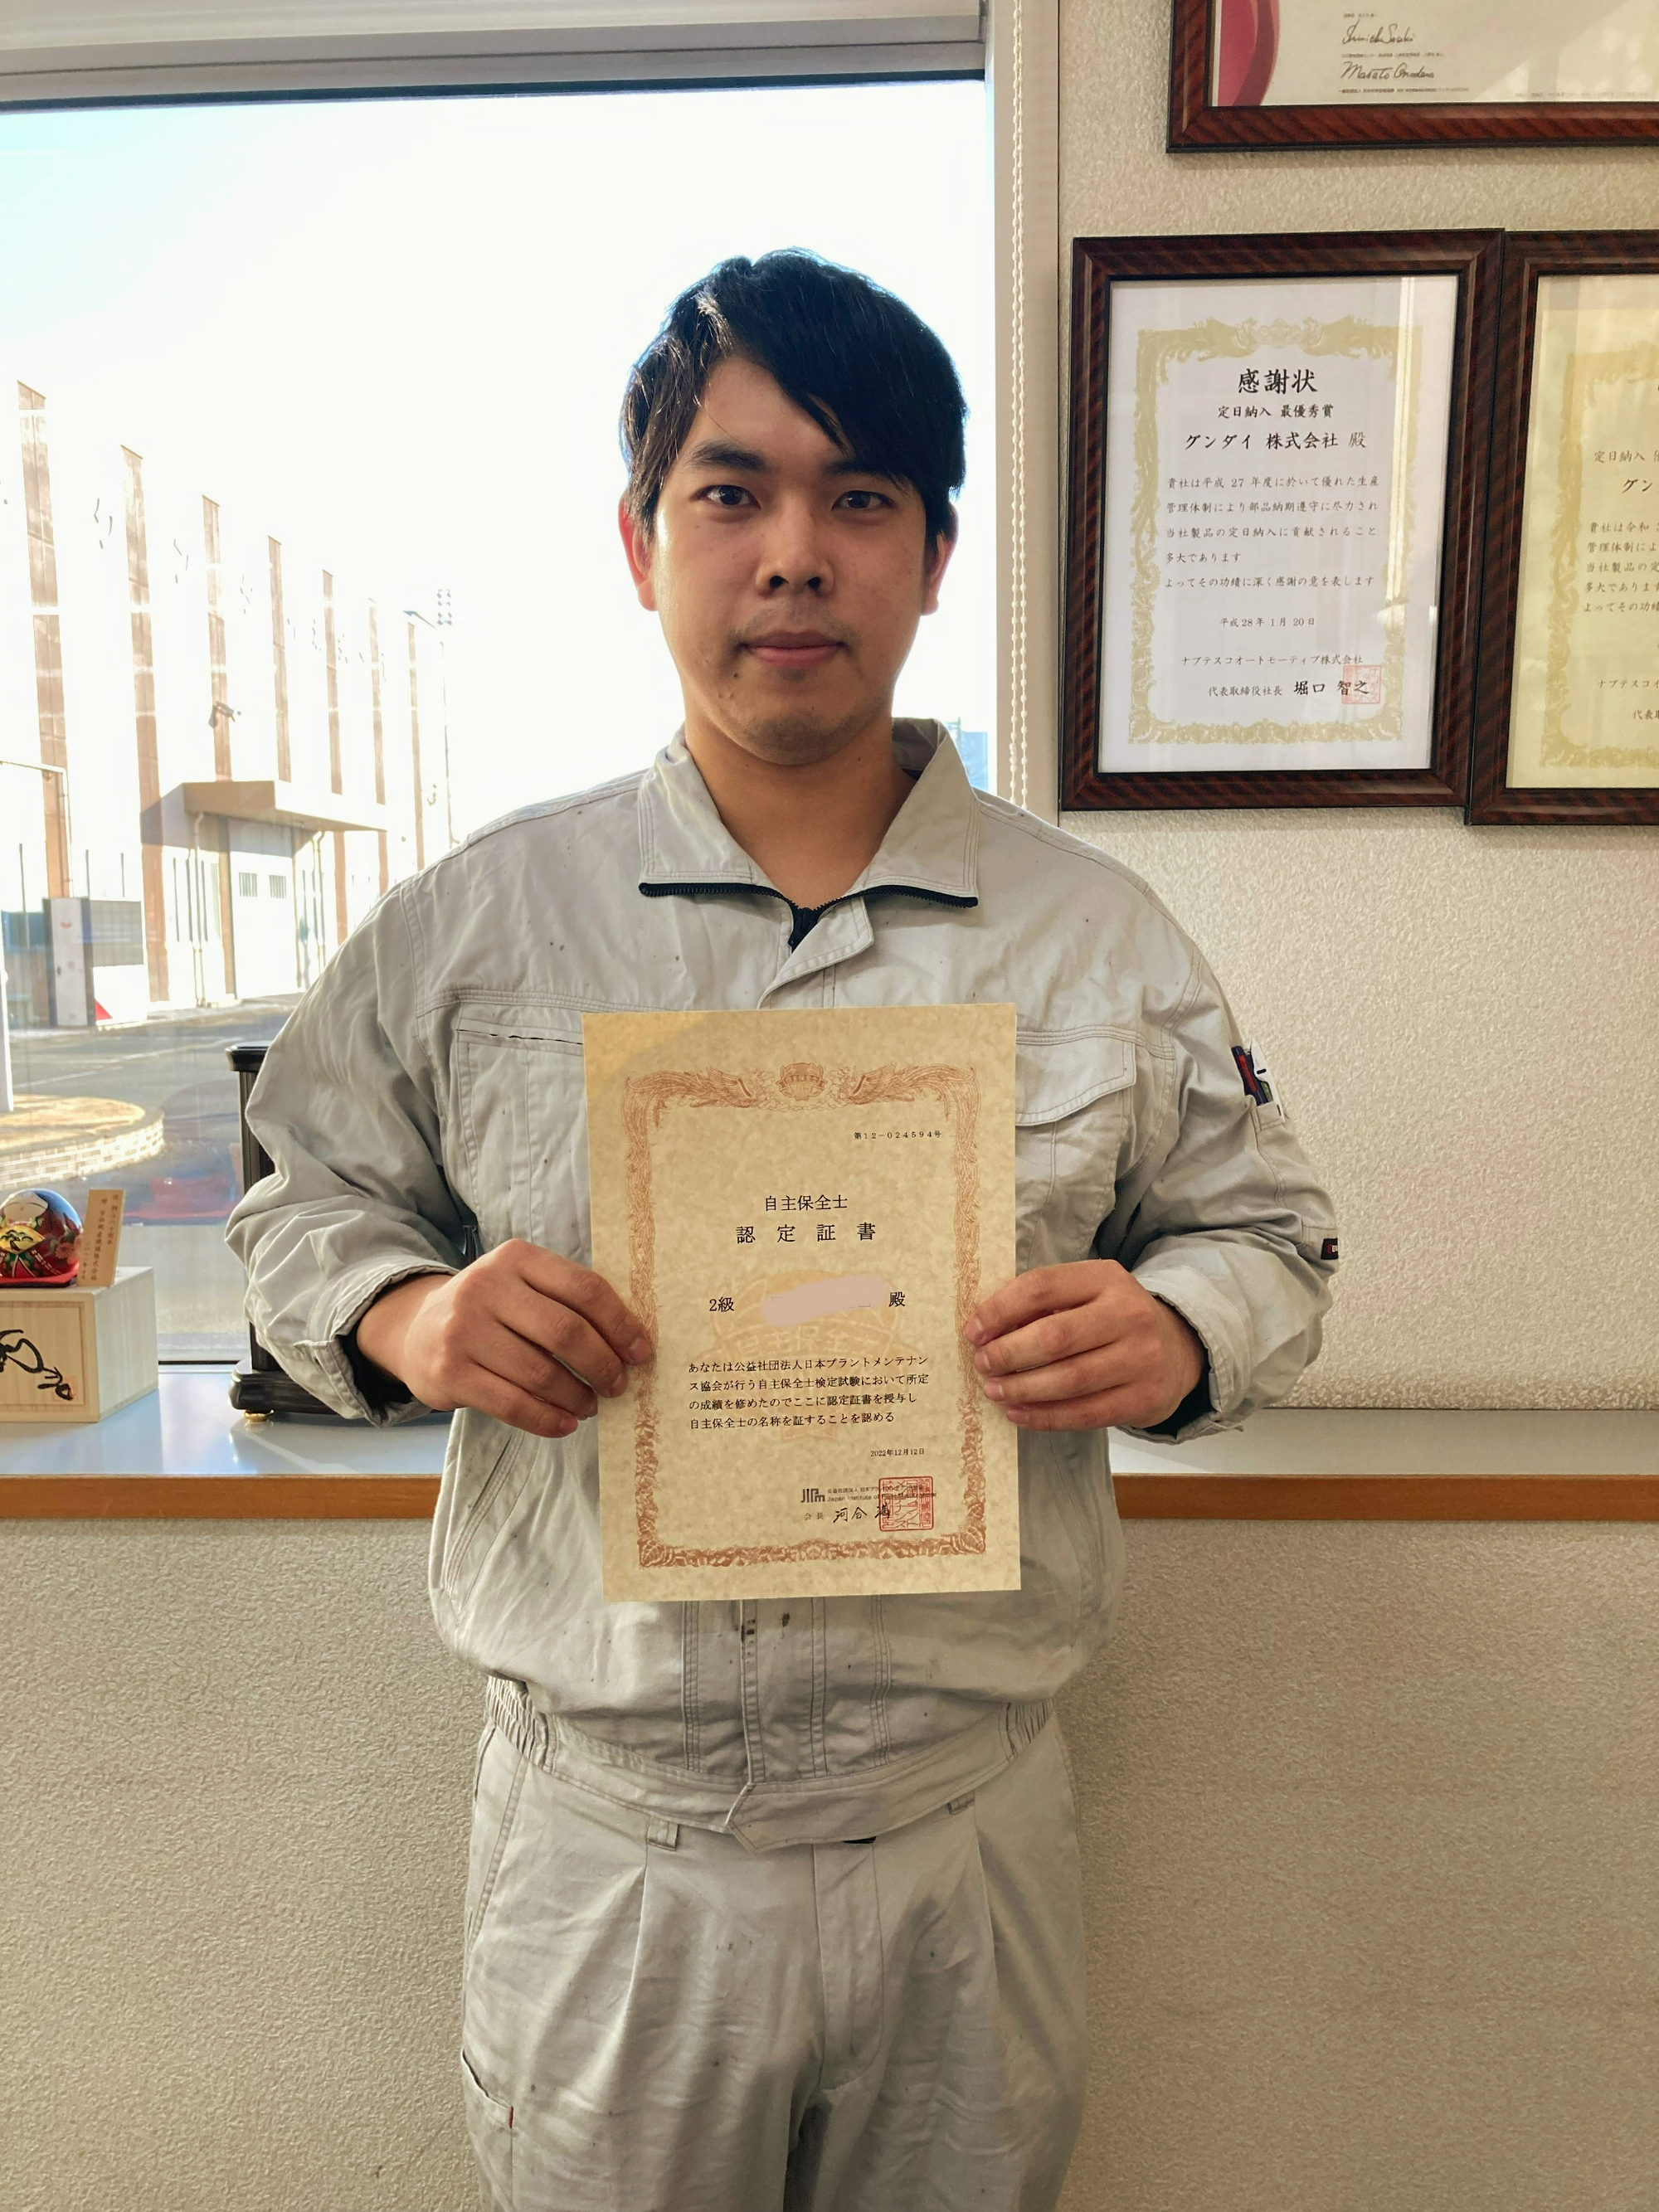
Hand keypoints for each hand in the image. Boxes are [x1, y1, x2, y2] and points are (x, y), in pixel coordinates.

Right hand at [355, 1241, 652, 1439]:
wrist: (416, 1329)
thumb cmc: (491, 1310)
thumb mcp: (522, 1285)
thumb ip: (566, 1300)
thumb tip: (630, 1342)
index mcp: (516, 1258)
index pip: (583, 1288)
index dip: (620, 1323)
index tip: (640, 1352)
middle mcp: (486, 1287)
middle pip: (565, 1331)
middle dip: (602, 1364)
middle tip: (618, 1385)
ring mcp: (463, 1330)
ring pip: (540, 1373)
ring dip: (577, 1396)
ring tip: (591, 1405)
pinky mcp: (449, 1373)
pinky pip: (512, 1404)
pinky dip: (548, 1419)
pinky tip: (566, 1423)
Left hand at [965, 1260, 1204, 1432]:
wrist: (1177, 1349)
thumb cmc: (1113, 1320)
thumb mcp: (1086, 1294)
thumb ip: (1043, 1305)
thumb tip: (985, 1330)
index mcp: (1106, 1278)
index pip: (1042, 1287)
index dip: (1000, 1310)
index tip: (973, 1331)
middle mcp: (1129, 1314)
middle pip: (1054, 1337)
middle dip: (1009, 1354)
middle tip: (983, 1364)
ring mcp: (1142, 1358)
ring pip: (1069, 1380)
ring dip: (1023, 1389)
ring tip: (995, 1391)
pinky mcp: (1145, 1398)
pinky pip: (1085, 1413)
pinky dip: (1046, 1417)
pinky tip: (1019, 1413)